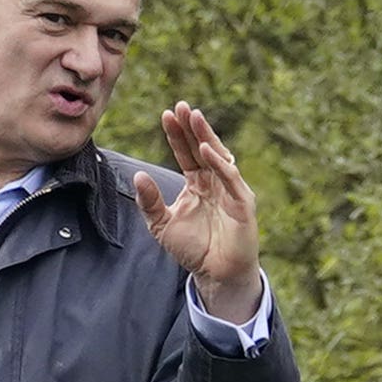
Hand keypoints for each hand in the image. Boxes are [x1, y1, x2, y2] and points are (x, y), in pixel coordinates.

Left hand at [144, 104, 265, 324]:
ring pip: (219, 156)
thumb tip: (138, 176)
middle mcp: (216, 182)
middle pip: (203, 147)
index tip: (166, 114)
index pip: (186, 153)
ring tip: (194, 117)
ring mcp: (231, 191)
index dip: (177, 134)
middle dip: (193, 127)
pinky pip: (231, 179)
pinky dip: (219, 163)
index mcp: (198, 184)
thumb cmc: (193, 250)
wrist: (215, 275)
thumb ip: (149, 202)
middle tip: (181, 106)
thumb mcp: (162, 225)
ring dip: (207, 136)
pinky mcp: (242, 204)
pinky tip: (206, 149)